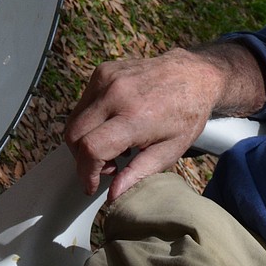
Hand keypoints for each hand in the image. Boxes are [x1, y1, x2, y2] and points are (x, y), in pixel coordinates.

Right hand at [65, 51, 220, 200]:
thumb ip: (137, 174)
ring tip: (113, 145)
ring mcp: (106, 78)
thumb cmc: (185, 115)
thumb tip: (112, 196)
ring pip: (75, 117)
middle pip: (74, 133)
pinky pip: (84, 101)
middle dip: (82, 158)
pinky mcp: (103, 70)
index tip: (92, 184)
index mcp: (134, 117)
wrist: (191, 75)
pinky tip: (114, 124)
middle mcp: (115, 94)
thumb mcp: (168, 152)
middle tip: (106, 167)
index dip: (86, 172)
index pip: (91, 148)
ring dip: (84, 138)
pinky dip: (91, 119)